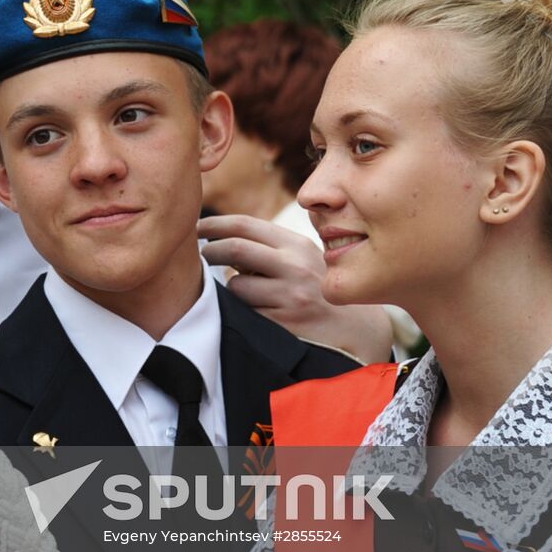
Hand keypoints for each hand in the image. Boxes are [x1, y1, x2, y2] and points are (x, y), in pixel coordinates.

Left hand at [198, 214, 392, 363]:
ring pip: (236, 285)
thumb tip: (219, 237)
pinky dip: (242, 309)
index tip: (196, 228)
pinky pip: (245, 311)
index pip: (244, 225)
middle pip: (234, 249)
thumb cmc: (316, 286)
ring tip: (245, 290)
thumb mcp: (302, 257)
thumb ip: (268, 246)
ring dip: (231, 287)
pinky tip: (257, 310)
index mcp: (295, 244)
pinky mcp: (283, 322)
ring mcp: (289, 296)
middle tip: (200, 255)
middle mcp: (293, 266)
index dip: (214, 224)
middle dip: (209, 251)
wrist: (354, 327)